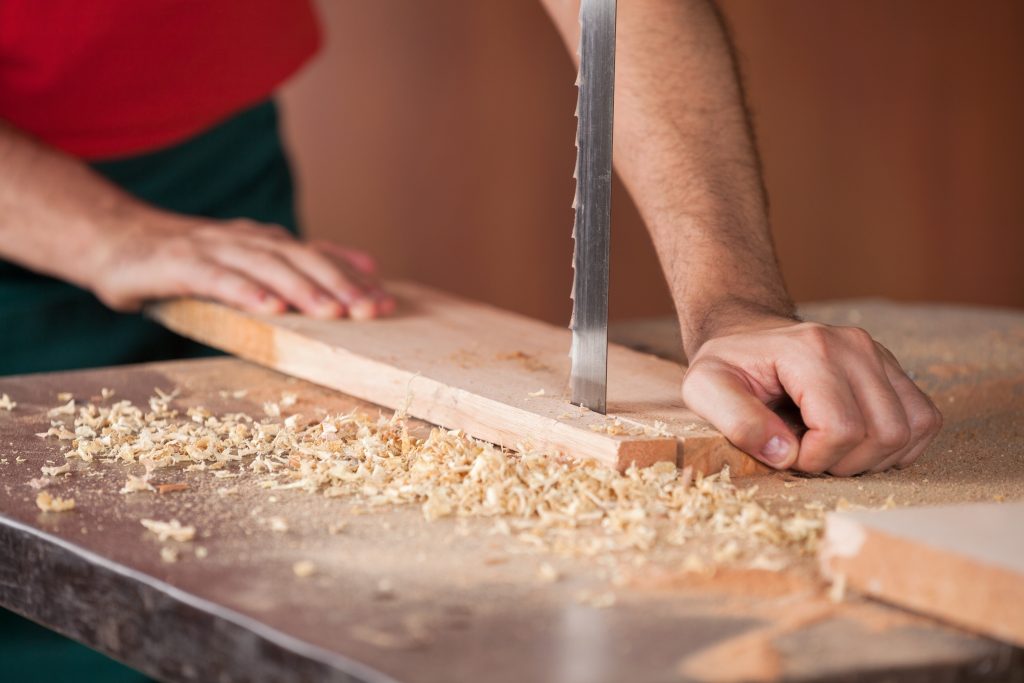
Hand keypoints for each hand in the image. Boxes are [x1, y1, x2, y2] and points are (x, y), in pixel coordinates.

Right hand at [88, 215, 394, 319]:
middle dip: (339, 284)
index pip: (318, 257)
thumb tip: (363, 267)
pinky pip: (217, 279)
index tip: (387, 302)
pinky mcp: (179, 264)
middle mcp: (246, 239)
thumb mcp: (250, 260)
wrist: (115, 239)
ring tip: (331, 313)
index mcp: (266, 242)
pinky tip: (269, 310)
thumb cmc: (189, 258)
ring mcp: (213, 249)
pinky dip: (245, 292)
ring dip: (301, 289)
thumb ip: (301, 264)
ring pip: (266, 267)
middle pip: (301, 260)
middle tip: (370, 311)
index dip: (353, 278)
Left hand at [680, 317, 942, 474]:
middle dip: (844, 462)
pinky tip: (857, 443)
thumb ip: (736, 421)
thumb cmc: (726, 365)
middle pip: (884, 433)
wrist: (745, 336)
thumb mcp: (705, 389)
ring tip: (829, 448)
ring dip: (873, 457)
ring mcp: (879, 355)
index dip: (814, 458)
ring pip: (910, 430)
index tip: (784, 451)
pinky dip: (897, 446)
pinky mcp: (893, 369)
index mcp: (811, 350)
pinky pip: (924, 421)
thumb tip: (785, 454)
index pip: (841, 428)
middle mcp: (855, 347)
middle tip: (807, 453)